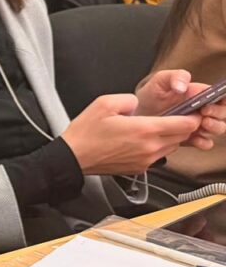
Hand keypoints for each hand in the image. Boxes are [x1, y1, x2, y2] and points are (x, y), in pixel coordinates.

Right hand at [62, 93, 200, 174]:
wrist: (75, 157)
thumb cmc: (86, 133)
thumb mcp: (104, 103)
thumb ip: (127, 99)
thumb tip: (137, 103)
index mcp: (143, 129)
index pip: (183, 125)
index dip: (192, 117)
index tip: (192, 111)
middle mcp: (149, 147)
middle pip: (181, 137)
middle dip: (184, 126)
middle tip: (178, 116)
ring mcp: (146, 160)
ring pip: (171, 147)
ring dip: (171, 137)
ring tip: (159, 127)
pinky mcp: (140, 168)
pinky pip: (158, 156)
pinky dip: (158, 147)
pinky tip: (143, 139)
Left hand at [136, 69, 225, 147]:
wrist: (138, 114)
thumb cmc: (152, 94)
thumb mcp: (160, 80)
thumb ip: (175, 77)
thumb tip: (183, 87)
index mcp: (199, 94)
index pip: (220, 95)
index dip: (221, 99)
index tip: (209, 103)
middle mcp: (203, 110)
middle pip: (222, 113)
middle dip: (217, 114)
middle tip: (204, 114)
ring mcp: (199, 125)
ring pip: (218, 128)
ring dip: (213, 128)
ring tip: (201, 125)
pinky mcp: (192, 138)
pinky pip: (206, 143)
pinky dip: (203, 142)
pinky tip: (195, 139)